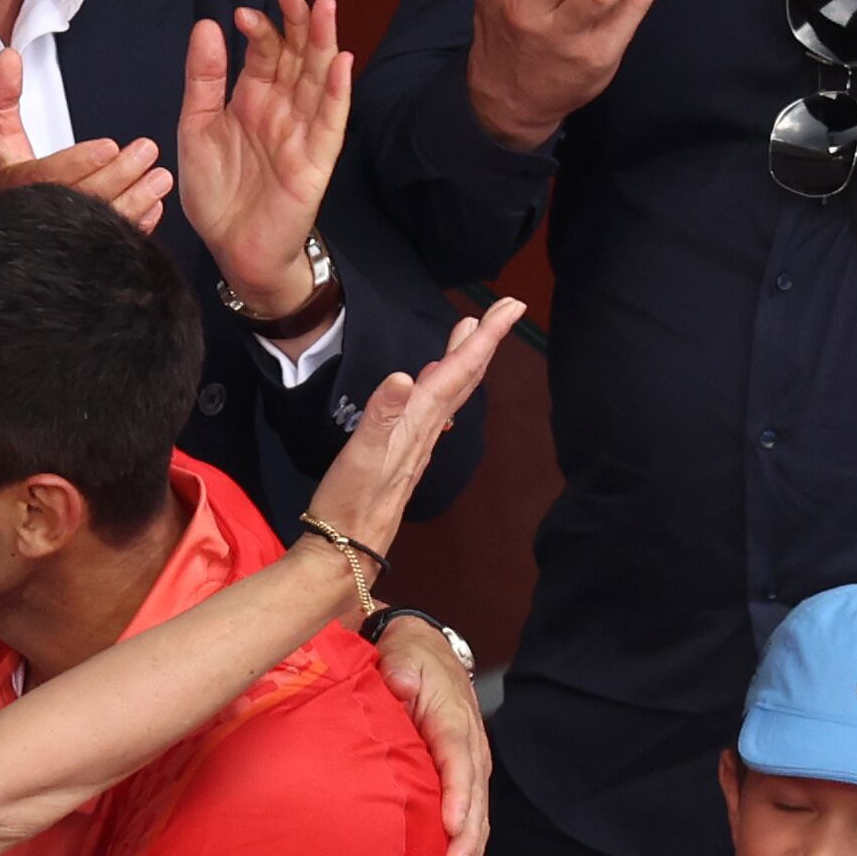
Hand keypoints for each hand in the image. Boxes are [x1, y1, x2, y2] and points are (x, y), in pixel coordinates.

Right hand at [0, 48, 172, 234]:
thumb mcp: (2, 139)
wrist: (11, 236)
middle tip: (147, 150)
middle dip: (118, 174)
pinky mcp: (82, 253)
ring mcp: (60, 238)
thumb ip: (2, 97)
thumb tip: (8, 57)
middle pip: (80, 197)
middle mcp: (36, 214)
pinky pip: (111, 241)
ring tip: (160, 178)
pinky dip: (136, 224)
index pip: (46, 176)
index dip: (77, 161)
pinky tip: (153, 204)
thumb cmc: (15, 183)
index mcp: (13, 186)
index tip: (109, 144)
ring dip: (135, 199)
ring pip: (101, 222)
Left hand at [178, 0, 350, 315]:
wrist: (232, 249)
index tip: (240, 15)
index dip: (258, 30)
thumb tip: (207, 25)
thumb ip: (203, 81)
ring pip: (318, 78)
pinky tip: (341, 62)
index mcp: (252, 98)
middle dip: (297, 22)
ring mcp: (303, 130)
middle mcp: (282, 108)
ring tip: (324, 7)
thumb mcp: (196, 129)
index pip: (264, 52)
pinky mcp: (317, 159)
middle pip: (297, 55)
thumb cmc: (217, 193)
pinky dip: (337, 92)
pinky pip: (331, 121)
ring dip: (324, 43)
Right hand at [299, 296, 519, 563]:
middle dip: (484, 340)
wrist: (346, 548)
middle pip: (463, 378)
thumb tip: (401, 377)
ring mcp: (416, 442)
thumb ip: (380, 417)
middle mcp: (425, 430)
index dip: (484, 338)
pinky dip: (440, 388)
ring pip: (449, 393)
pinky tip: (433, 385)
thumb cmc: (350, 504)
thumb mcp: (360, 459)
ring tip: (470, 331)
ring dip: (464, 359)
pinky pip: (432, 411)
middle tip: (505, 307)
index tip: (509, 307)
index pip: (458, 372)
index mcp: (418, 423)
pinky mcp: (403, 453)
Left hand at [373, 618, 490, 855]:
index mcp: (453, 721)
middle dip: (467, 839)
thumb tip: (398, 684)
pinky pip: (471, 815)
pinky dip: (467, 846)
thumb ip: (401, 670)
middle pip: (475, 799)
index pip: (459, 761)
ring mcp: (471, 765)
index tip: (452, 825)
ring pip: (478, 814)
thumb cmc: (410, 657)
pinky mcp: (464, 777)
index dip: (458, 795)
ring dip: (470, 853)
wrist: (424, 650)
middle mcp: (470, 747)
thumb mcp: (403, 654)